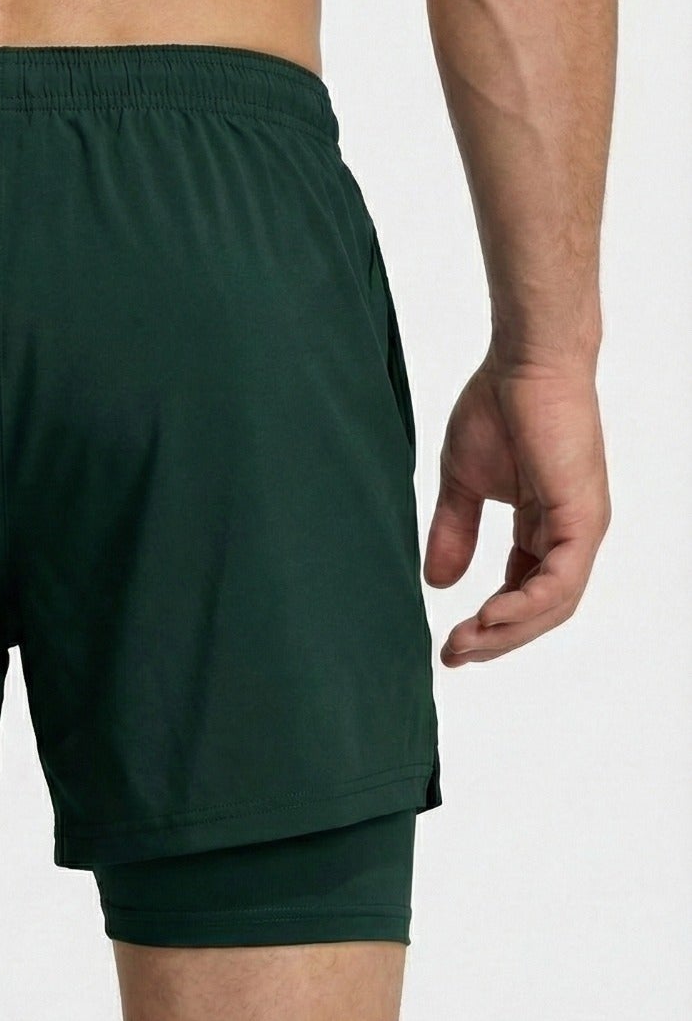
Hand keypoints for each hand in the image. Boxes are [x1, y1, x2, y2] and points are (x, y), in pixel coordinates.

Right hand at [425, 352, 609, 666]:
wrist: (524, 363)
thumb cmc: (498, 407)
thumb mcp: (462, 484)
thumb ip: (454, 532)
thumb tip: (437, 583)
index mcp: (546, 527)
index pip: (524, 592)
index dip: (489, 625)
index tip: (449, 644)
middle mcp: (570, 535)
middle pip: (540, 610)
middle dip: (496, 640)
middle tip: (453, 657)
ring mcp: (581, 527)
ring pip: (553, 605)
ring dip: (508, 632)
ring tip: (466, 644)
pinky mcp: (583, 517)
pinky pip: (560, 580)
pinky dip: (526, 606)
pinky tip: (490, 616)